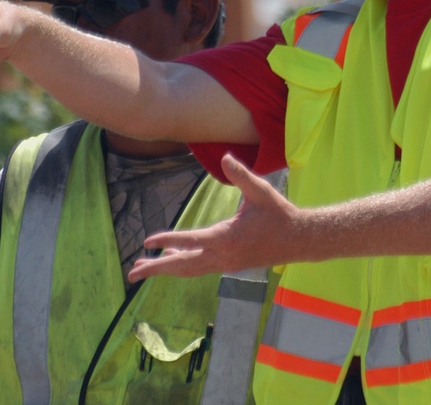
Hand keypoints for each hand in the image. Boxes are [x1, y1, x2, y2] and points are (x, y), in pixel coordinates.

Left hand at [128, 154, 303, 280]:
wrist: (299, 240)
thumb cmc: (279, 213)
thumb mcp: (261, 190)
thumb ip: (241, 175)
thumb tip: (225, 157)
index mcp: (226, 238)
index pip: (190, 241)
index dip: (167, 240)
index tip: (146, 242)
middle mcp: (223, 256)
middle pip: (183, 266)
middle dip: (155, 269)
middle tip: (131, 272)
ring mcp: (226, 264)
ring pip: (189, 270)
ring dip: (166, 270)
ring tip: (142, 269)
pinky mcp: (229, 265)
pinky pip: (199, 268)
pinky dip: (182, 266)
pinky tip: (171, 261)